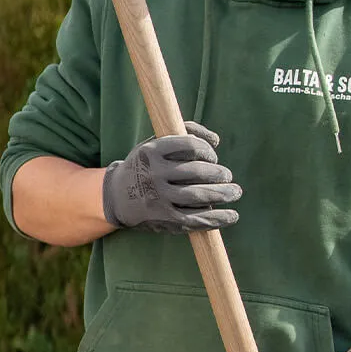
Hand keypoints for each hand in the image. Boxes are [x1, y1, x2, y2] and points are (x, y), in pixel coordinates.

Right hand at [102, 121, 241, 232]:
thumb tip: (216, 140)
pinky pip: (196, 219)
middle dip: (219, 173)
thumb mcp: (156, 143)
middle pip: (197, 171)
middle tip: (227, 176)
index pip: (190, 146)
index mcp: (152, 151)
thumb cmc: (145, 166)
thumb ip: (186, 132)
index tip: (212, 158)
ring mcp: (159, 198)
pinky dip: (218, 218)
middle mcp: (154, 174)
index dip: (208, 151)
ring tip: (234, 192)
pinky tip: (232, 215)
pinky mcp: (165, 219)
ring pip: (198, 195)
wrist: (116, 198)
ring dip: (223, 193)